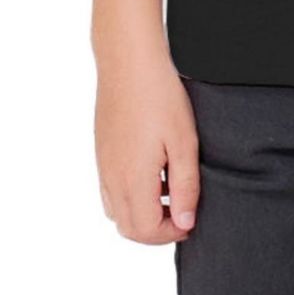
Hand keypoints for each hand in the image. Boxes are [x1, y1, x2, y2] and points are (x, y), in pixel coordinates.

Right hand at [95, 51, 199, 243]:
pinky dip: (130, 196)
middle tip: (183, 212)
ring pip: (117, 212)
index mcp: (133, 180)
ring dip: (142, 214)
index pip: (147, 231)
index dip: (172, 232)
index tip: (192, 219)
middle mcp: (112, 179)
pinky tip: (152, 171)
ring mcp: (103, 166)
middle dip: (157, 230)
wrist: (128, 62)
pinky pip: (110, 191)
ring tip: (170, 191)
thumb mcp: (184, 141)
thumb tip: (186, 222)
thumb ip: (185, 186)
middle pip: (129, 228)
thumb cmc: (160, 97)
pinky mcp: (101, 152)